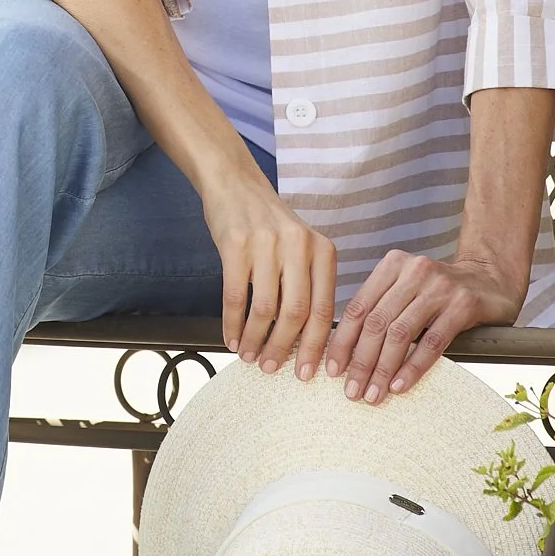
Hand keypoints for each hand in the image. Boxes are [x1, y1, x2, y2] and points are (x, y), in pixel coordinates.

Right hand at [203, 166, 338, 376]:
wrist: (235, 184)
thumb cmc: (270, 223)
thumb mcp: (301, 247)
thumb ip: (308, 283)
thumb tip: (307, 340)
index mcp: (322, 249)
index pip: (323, 308)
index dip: (315, 345)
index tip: (308, 372)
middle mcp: (299, 245)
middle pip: (296, 312)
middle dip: (283, 348)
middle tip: (272, 368)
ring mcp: (266, 243)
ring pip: (265, 308)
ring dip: (255, 339)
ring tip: (249, 356)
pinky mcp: (235, 244)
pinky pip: (235, 296)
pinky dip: (232, 323)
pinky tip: (231, 338)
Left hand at [325, 249, 522, 402]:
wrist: (490, 280)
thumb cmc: (439, 293)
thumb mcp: (406, 291)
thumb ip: (381, 310)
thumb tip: (345, 353)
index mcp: (392, 265)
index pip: (359, 307)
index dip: (342, 341)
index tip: (332, 370)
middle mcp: (414, 271)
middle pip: (377, 322)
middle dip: (361, 361)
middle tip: (352, 391)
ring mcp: (440, 286)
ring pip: (401, 333)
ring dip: (383, 369)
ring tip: (373, 394)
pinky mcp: (463, 304)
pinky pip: (432, 342)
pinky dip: (413, 366)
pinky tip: (400, 385)